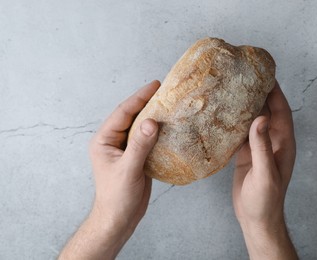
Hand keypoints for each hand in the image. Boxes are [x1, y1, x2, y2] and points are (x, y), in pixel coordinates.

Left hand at [59, 80, 159, 259]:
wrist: (119, 218)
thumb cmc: (117, 197)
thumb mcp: (128, 169)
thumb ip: (139, 146)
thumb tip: (151, 122)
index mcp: (104, 140)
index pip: (123, 113)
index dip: (139, 98)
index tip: (155, 85)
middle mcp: (114, 141)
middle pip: (132, 116)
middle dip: (147, 102)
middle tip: (165, 90)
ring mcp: (126, 148)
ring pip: (141, 127)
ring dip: (154, 116)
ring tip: (170, 104)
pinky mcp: (137, 156)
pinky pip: (148, 139)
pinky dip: (159, 132)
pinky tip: (170, 126)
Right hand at [233, 81, 297, 258]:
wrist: (256, 218)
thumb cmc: (265, 200)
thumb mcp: (265, 174)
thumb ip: (262, 147)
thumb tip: (260, 118)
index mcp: (283, 143)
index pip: (281, 111)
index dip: (275, 92)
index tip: (265, 75)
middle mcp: (273, 141)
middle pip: (267, 111)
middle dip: (258, 94)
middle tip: (244, 78)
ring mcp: (259, 147)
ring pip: (253, 121)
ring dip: (245, 107)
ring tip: (231, 91)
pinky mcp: (246, 154)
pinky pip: (241, 133)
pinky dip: (234, 123)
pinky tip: (223, 115)